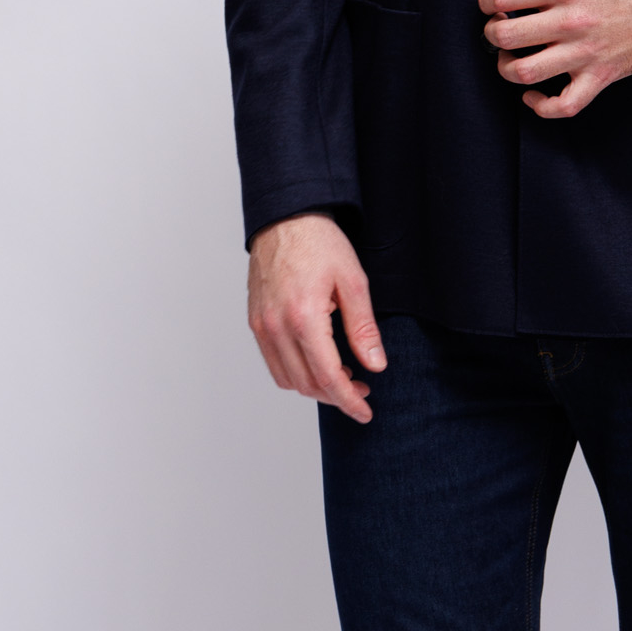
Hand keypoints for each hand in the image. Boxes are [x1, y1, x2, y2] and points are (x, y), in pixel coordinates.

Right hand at [246, 213, 384, 423]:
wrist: (285, 219)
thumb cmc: (319, 243)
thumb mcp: (353, 282)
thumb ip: (364, 329)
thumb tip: (376, 365)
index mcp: (304, 317)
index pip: (328, 377)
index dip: (349, 401)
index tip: (365, 411)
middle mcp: (277, 327)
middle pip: (307, 385)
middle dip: (336, 396)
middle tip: (362, 390)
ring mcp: (262, 327)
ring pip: (288, 380)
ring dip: (315, 388)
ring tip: (342, 376)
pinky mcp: (256, 323)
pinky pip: (274, 364)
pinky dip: (296, 374)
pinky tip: (317, 363)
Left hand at [479, 0, 631, 119]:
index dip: (488, 0)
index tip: (491, 3)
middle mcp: (570, 21)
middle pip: (505, 37)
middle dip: (492, 33)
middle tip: (498, 29)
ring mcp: (584, 52)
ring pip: (524, 73)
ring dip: (507, 68)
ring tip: (511, 59)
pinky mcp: (600, 75)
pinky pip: (563, 105)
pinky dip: (541, 106)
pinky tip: (533, 96)